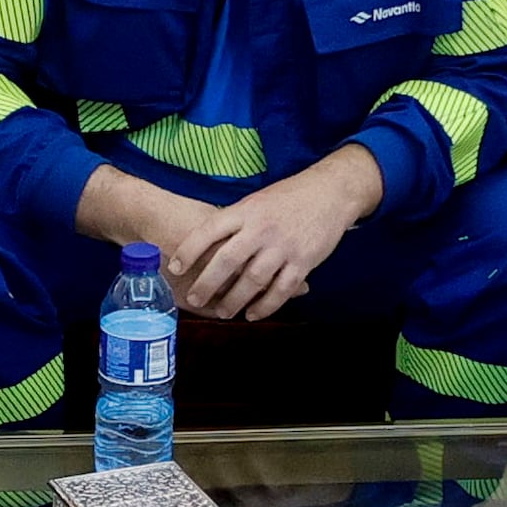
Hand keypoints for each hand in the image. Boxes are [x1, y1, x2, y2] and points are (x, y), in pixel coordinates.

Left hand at [169, 154, 381, 322]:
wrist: (331, 192)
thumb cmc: (289, 197)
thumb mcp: (256, 201)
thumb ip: (234, 221)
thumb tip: (205, 242)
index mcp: (246, 210)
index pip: (209, 230)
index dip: (189, 250)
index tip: (175, 267)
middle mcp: (262, 228)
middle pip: (227, 260)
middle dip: (207, 283)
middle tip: (195, 298)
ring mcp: (283, 246)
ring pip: (253, 280)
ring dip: (235, 300)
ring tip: (223, 312)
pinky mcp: (303, 262)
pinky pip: (281, 290)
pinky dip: (265, 306)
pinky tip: (253, 314)